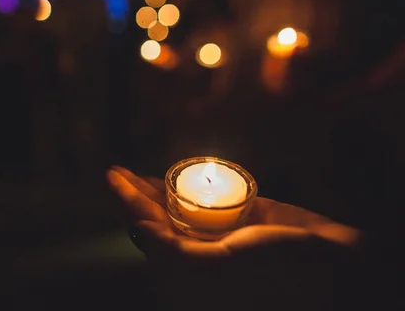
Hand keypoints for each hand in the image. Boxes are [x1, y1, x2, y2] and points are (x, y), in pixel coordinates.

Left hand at [107, 166, 362, 309]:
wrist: (331, 266)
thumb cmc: (275, 271)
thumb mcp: (218, 266)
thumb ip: (174, 251)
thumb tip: (137, 231)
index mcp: (189, 272)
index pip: (149, 231)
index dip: (128, 202)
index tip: (111, 175)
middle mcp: (201, 254)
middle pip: (160, 218)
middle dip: (137, 195)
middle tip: (117, 171)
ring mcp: (221, 236)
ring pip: (180, 208)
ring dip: (157, 189)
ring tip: (135, 174)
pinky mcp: (243, 220)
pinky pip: (208, 200)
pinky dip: (191, 186)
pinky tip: (176, 177)